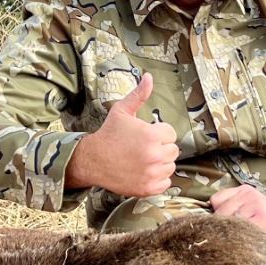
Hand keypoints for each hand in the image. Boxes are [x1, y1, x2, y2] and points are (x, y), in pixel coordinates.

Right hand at [65, 73, 180, 196]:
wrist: (93, 160)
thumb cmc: (109, 133)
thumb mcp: (122, 110)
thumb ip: (139, 95)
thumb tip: (148, 76)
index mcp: (152, 135)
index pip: (171, 134)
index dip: (158, 133)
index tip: (145, 135)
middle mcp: (154, 155)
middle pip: (173, 151)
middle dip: (161, 148)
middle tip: (143, 148)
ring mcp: (151, 173)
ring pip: (170, 167)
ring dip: (160, 164)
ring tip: (142, 159)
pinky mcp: (147, 188)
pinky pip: (165, 183)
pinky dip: (157, 179)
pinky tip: (144, 172)